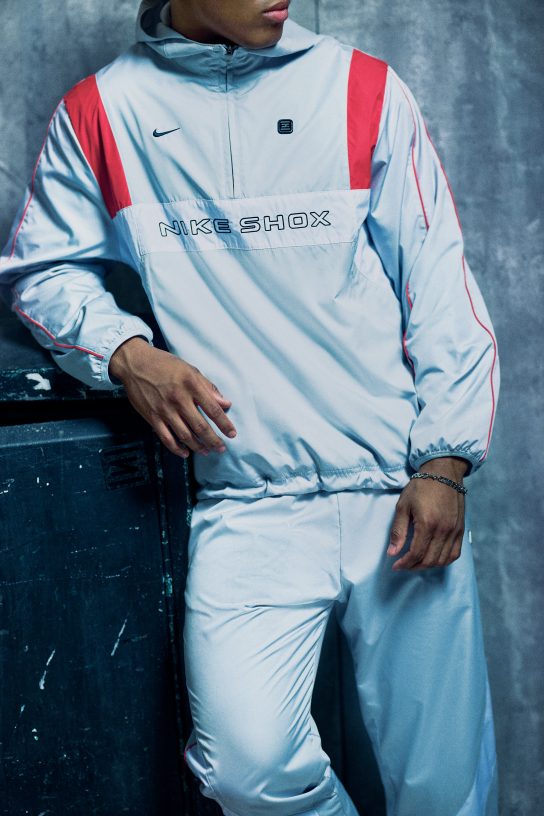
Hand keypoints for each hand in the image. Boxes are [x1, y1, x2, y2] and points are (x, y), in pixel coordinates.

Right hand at [109, 337, 236, 457]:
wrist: (135, 363)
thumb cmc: (165, 364)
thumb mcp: (190, 369)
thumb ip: (208, 387)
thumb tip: (225, 403)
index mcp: (191, 385)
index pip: (213, 409)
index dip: (224, 424)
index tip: (232, 434)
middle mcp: (179, 399)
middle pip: (200, 426)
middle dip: (213, 440)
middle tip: (221, 448)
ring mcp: (164, 409)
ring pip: (185, 435)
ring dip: (198, 446)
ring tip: (207, 451)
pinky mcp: (152, 417)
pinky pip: (166, 437)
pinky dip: (177, 448)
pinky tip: (185, 452)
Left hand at [386, 457, 467, 570]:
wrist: (443, 473)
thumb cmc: (421, 487)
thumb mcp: (403, 506)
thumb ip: (398, 531)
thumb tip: (392, 552)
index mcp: (427, 524)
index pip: (416, 553)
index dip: (405, 563)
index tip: (395, 565)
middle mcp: (443, 530)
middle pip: (430, 560)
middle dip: (414, 566)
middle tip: (404, 565)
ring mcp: (454, 531)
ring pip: (442, 560)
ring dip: (428, 565)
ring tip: (416, 563)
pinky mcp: (460, 529)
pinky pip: (454, 554)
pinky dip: (443, 561)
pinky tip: (433, 559)